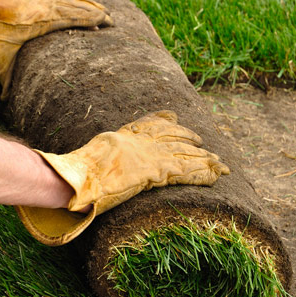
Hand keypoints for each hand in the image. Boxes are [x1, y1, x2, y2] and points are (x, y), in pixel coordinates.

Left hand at [0, 0, 111, 98]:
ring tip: (100, 6)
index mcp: (41, 21)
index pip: (74, 18)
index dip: (92, 19)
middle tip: (112, 18)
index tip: (107, 23)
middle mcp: (42, 5)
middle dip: (96, 11)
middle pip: (76, 5)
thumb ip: (5, 81)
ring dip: (84, 1)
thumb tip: (5, 103)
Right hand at [15, 111, 229, 245]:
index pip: (149, 124)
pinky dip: (203, 173)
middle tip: (205, 145)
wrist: (78, 178)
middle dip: (191, 140)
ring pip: (185, 154)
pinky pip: (187, 171)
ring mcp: (150, 155)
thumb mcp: (84, 162)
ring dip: (204, 159)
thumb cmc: (74, 175)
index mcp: (122, 137)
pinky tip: (216, 175)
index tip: (175, 118)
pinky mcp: (158, 171)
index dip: (166, 122)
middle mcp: (139, 142)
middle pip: (172, 137)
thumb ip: (94, 161)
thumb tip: (82, 178)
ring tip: (221, 165)